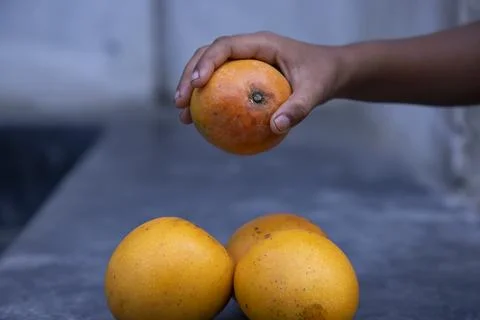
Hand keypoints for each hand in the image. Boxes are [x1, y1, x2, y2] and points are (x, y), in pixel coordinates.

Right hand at [174, 31, 348, 133]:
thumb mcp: (315, 92)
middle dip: (189, 76)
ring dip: (192, 89)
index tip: (197, 84)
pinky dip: (210, 100)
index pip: (225, 46)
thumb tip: (276, 127)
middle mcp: (248, 49)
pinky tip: (205, 122)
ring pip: (210, 69)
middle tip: (180, 104)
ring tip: (184, 116)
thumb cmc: (323, 77)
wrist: (329, 72)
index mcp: (261, 44)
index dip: (206, 62)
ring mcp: (245, 61)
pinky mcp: (245, 75)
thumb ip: (299, 108)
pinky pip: (223, 85)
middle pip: (208, 55)